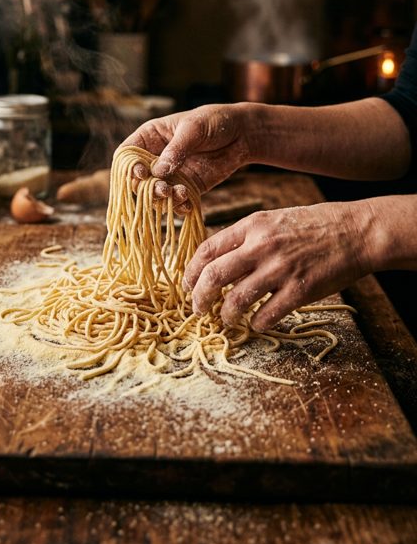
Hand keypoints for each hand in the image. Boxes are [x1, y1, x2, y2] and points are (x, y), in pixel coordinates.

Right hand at [122, 104, 251, 210]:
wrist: (242, 134)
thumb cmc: (215, 121)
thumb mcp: (194, 129)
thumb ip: (176, 149)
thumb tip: (158, 171)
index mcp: (151, 136)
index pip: (127, 153)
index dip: (128, 166)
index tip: (141, 173)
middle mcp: (156, 157)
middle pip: (137, 178)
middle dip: (145, 187)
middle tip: (162, 190)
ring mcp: (170, 174)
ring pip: (154, 193)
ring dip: (162, 199)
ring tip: (178, 194)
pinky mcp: (186, 186)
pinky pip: (175, 202)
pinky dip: (178, 206)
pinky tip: (187, 203)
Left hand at [183, 200, 378, 329]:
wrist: (354, 231)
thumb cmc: (312, 225)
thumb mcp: (272, 220)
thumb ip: (245, 238)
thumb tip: (216, 262)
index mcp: (252, 225)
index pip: (207, 250)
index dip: (191, 272)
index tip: (187, 285)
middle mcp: (261, 246)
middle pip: (214, 276)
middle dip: (200, 298)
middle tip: (198, 309)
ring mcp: (280, 268)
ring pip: (236, 300)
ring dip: (226, 315)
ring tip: (227, 320)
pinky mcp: (300, 290)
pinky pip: (266, 315)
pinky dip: (256, 324)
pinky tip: (257, 323)